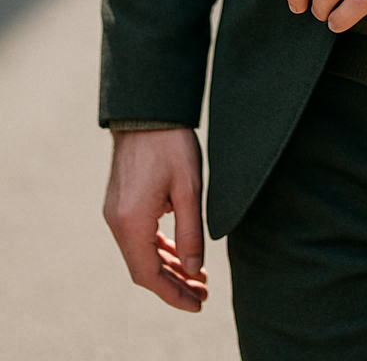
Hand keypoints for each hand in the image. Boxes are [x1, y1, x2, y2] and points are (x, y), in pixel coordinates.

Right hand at [103, 128, 207, 312]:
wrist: (146, 111)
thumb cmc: (171, 144)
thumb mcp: (189, 188)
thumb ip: (190, 231)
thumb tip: (193, 270)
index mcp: (132, 222)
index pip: (149, 275)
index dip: (173, 294)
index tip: (198, 303)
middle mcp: (117, 222)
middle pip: (143, 269)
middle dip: (174, 284)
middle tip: (203, 292)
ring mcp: (115, 212)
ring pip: (140, 253)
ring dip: (167, 266)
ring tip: (197, 275)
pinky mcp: (120, 203)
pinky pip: (138, 237)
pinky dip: (158, 248)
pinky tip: (178, 251)